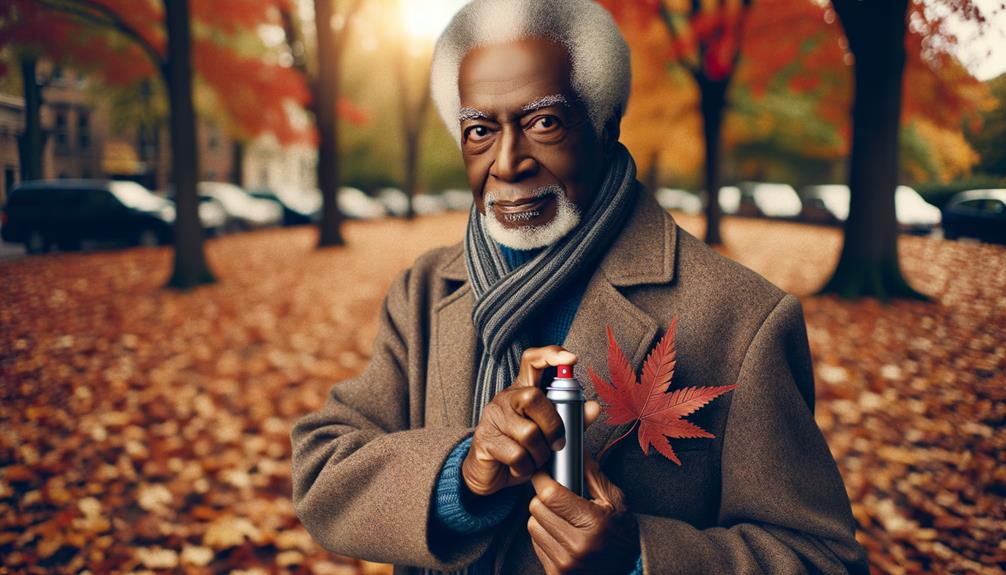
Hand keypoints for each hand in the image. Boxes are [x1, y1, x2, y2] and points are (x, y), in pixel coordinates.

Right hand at [462, 345, 600, 495]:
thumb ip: (571, 420)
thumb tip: (594, 407)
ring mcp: (492, 418)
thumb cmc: (522, 449)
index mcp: (522, 390)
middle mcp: (505, 399)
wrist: (490, 474)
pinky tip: (522, 467)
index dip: (551, 355)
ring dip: (540, 453)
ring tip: (537, 459)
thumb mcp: (549, 434)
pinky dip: (527, 467)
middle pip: (532, 397)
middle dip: (552, 425)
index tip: (571, 359)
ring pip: (528, 433)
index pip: (532, 360)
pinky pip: (517, 455)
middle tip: (558, 443)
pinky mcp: (485, 441)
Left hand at [527, 454, 639, 574]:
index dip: (543, 478)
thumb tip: (573, 448)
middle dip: (544, 497)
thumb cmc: (622, 532)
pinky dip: (544, 535)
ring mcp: (565, 563)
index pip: (550, 494)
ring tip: (562, 517)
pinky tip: (561, 534)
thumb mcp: (614, 500)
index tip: (544, 472)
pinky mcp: (556, 573)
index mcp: (594, 524)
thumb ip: (590, 473)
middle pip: (537, 508)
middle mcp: (577, 546)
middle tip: (558, 497)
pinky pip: (535, 543)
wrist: (630, 569)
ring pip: (532, 525)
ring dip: (543, 517)